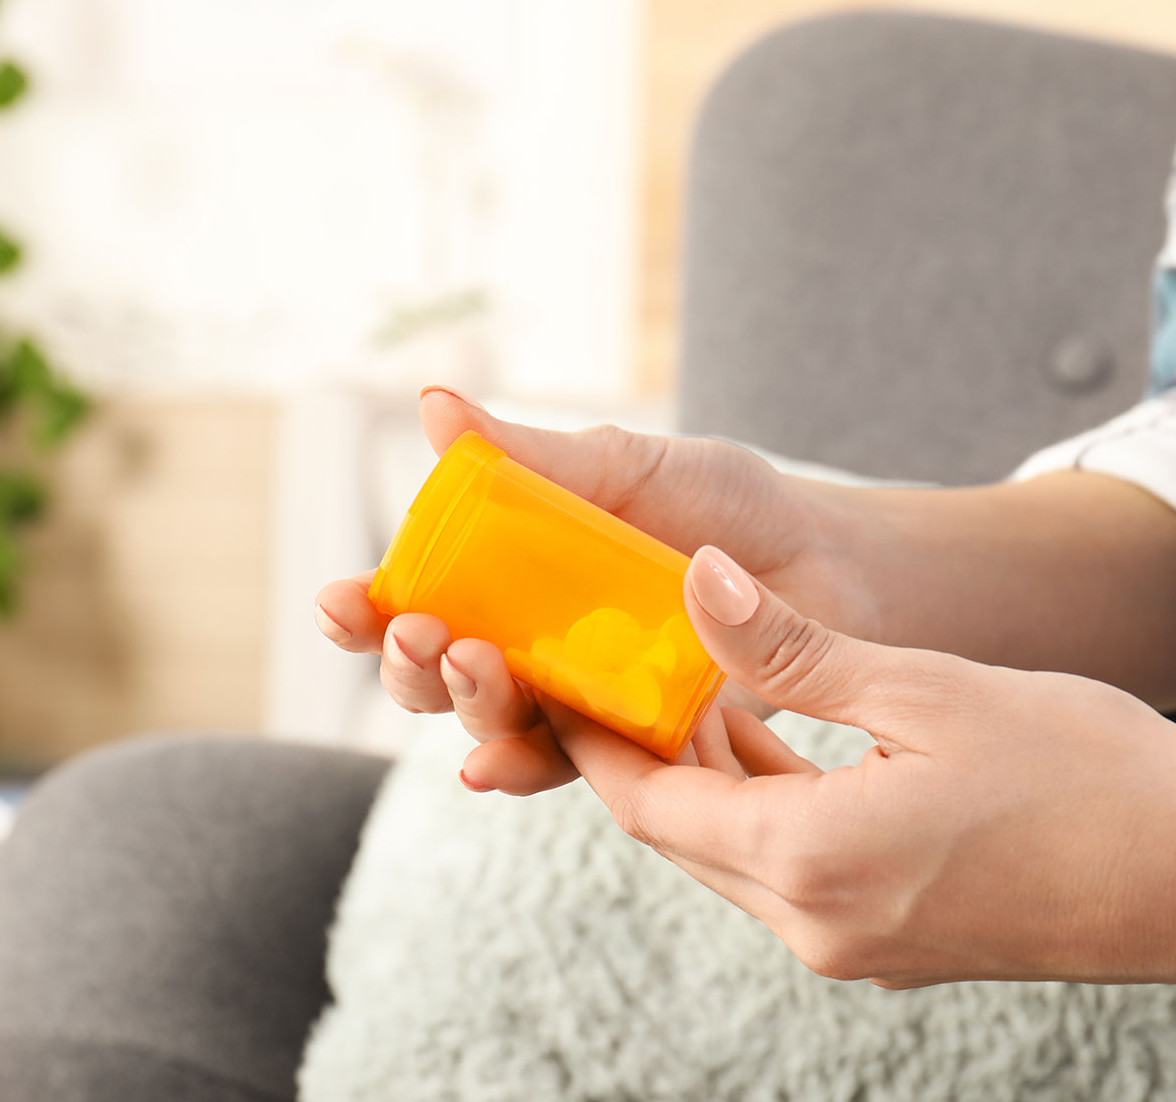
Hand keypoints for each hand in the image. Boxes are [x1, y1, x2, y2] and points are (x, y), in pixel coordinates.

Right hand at [314, 386, 879, 794]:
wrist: (833, 564)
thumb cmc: (728, 507)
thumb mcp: (628, 467)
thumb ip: (531, 455)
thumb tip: (430, 406)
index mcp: (512, 577)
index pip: (417, 601)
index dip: (367, 610)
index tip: (342, 598)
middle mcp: (531, 645)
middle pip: (436, 673)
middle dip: (408, 661)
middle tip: (419, 634)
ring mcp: (579, 700)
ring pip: (493, 721)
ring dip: (464, 706)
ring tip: (469, 665)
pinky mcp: (634, 745)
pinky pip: (569, 766)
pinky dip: (524, 767)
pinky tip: (490, 768)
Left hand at [547, 544, 1175, 990]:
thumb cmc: (1090, 777)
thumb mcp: (928, 689)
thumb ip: (795, 647)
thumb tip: (696, 580)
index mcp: (808, 862)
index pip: (645, 799)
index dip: (592, 731)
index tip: (557, 664)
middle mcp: (815, 926)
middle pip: (680, 828)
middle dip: (640, 744)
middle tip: (616, 650)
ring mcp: (855, 945)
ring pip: (735, 847)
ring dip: (710, 769)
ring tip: (695, 674)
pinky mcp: (893, 944)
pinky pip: (792, 867)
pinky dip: (768, 801)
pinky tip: (776, 732)